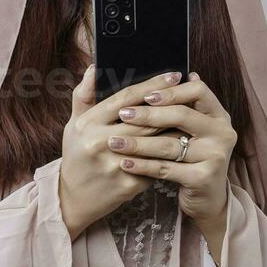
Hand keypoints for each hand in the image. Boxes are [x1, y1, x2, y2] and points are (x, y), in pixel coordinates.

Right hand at [58, 66, 181, 239]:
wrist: (73, 199)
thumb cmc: (77, 155)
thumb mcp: (74, 124)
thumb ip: (84, 95)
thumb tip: (94, 68)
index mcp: (88, 124)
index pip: (126, 98)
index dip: (152, 85)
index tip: (173, 75)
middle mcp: (100, 143)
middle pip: (145, 119)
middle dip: (171, 104)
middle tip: (192, 92)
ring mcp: (115, 165)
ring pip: (155, 142)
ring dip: (176, 128)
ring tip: (194, 114)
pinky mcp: (128, 185)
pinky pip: (156, 164)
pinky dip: (170, 153)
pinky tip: (185, 143)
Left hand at [108, 71, 234, 238]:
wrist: (206, 200)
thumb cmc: (192, 160)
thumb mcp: (190, 132)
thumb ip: (181, 106)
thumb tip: (174, 74)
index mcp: (218, 115)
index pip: (198, 90)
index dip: (171, 91)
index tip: (145, 95)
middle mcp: (222, 132)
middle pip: (182, 115)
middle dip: (148, 115)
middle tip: (123, 115)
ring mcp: (214, 155)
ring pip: (169, 144)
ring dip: (138, 142)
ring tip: (114, 141)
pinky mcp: (203, 178)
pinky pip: (165, 169)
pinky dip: (142, 166)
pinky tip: (124, 163)